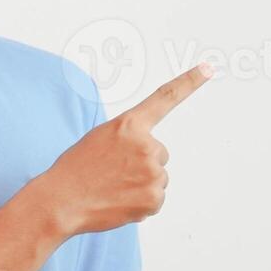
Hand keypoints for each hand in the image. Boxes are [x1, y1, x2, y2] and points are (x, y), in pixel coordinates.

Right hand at [42, 63, 213, 235]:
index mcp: (130, 124)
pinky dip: (140, 203)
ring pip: (158, 178)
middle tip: (113, 173)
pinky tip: (119, 202)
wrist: (61, 201)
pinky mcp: (154, 198)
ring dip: (140, 184)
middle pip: (159, 153)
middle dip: (141, 164)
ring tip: (113, 188)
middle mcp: (147, 145)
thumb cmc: (76, 169)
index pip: (165, 98)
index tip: (208, 67)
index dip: (189, 81)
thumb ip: (130, 139)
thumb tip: (151, 158)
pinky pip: (155, 199)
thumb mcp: (100, 139)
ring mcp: (153, 172)